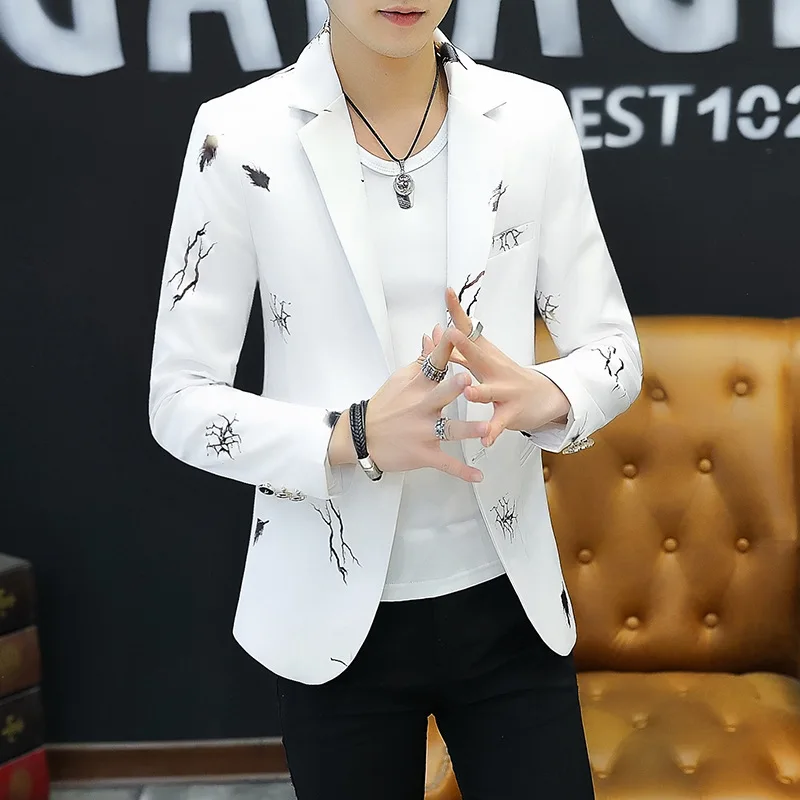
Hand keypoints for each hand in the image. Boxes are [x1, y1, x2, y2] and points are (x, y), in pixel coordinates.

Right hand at [328, 330, 486, 482]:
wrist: (362, 436)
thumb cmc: (385, 406)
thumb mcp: (402, 378)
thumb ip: (424, 357)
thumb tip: (434, 334)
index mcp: (417, 386)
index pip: (433, 363)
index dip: (445, 348)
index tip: (456, 334)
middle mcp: (421, 407)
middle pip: (439, 395)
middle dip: (454, 389)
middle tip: (468, 381)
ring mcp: (423, 432)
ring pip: (449, 430)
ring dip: (467, 430)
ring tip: (486, 428)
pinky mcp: (423, 454)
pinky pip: (445, 463)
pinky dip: (462, 471)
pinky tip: (478, 476)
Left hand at [433, 288, 570, 447]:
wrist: (545, 396)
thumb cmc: (507, 378)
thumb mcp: (483, 361)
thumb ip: (458, 350)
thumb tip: (436, 331)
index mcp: (485, 355)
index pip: (469, 330)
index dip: (457, 312)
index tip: (447, 292)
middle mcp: (494, 369)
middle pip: (478, 354)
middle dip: (464, 344)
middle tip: (450, 334)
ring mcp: (505, 390)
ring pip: (489, 391)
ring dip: (478, 392)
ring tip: (468, 392)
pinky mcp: (512, 412)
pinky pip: (500, 423)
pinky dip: (491, 432)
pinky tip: (485, 440)